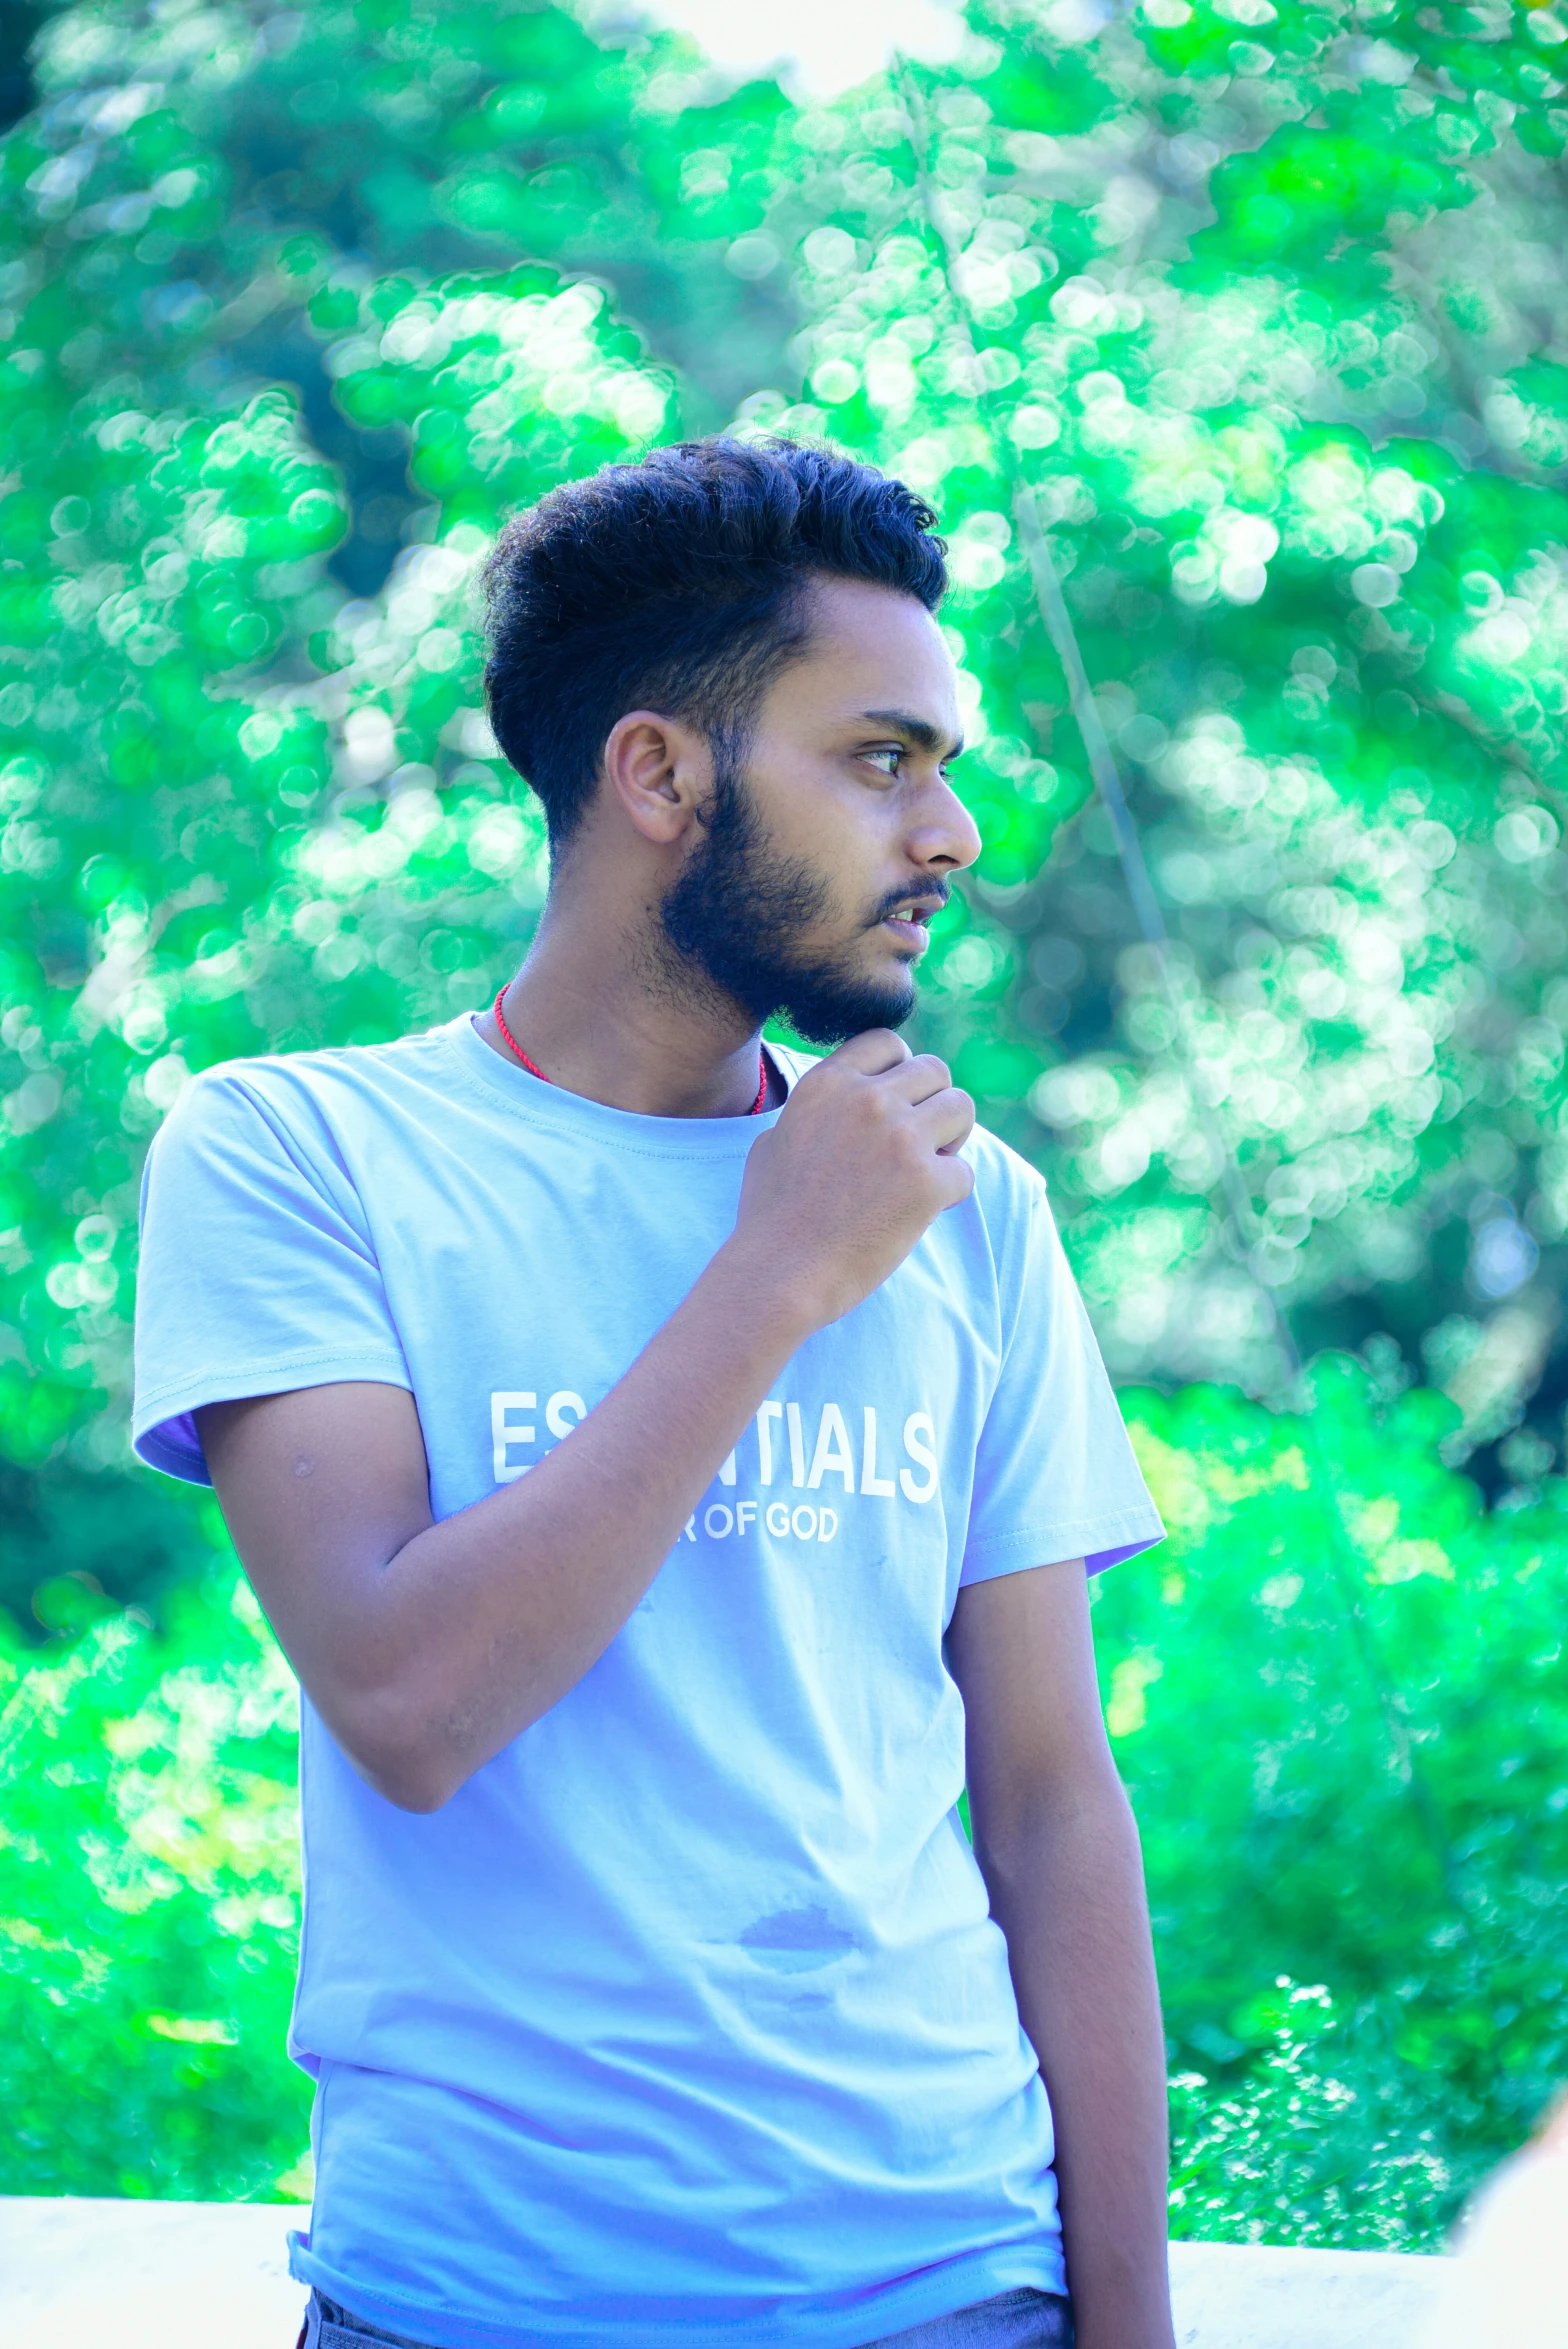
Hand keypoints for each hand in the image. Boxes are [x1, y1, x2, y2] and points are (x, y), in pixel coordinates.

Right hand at [731, 1030, 975, 1329]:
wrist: (777, 1275)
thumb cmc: (769, 1217)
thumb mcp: (773, 1142)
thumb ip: (812, 1112)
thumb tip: (840, 1104)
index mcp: (827, 1083)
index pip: (888, 1042)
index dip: (901, 1071)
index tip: (895, 1105)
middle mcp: (866, 1099)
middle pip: (935, 1070)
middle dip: (932, 1105)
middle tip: (916, 1146)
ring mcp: (899, 1137)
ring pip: (962, 1108)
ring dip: (952, 1138)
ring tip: (926, 1171)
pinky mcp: (926, 1181)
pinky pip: (964, 1172)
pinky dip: (950, 1193)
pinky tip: (920, 1212)